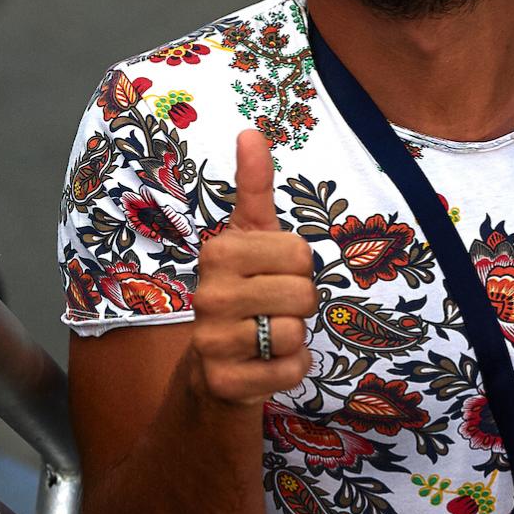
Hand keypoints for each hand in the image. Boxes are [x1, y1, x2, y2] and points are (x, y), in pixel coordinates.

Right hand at [190, 130, 315, 404]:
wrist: (214, 368)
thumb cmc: (244, 291)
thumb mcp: (251, 237)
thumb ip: (254, 187)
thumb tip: (250, 130)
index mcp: (219, 251)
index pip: (300, 252)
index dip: (299, 267)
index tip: (274, 273)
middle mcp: (209, 294)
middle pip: (304, 293)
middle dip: (301, 305)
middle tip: (275, 309)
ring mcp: (212, 341)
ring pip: (297, 333)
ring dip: (296, 339)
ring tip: (268, 337)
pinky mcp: (225, 383)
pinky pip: (291, 371)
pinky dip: (291, 371)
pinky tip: (267, 366)